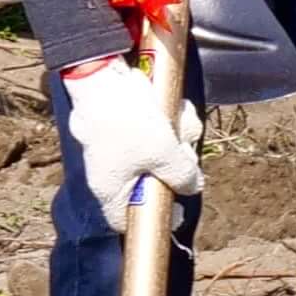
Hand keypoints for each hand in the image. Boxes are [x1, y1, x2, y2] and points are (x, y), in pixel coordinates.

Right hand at [59, 58, 201, 221]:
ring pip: (162, 151)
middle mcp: (114, 170)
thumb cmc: (126, 123)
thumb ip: (182, 175)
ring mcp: (123, 145)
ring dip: (179, 136)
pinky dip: (171, 118)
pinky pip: (159, 128)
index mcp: (111, 189)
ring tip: (177, 121)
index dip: (153, 218)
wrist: (102, 76)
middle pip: (154, 181)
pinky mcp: (131, 122)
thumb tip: (193, 187)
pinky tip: (174, 108)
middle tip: (183, 151)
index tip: (177, 211)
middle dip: (176, 164)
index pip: (127, 220)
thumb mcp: (163, 154)